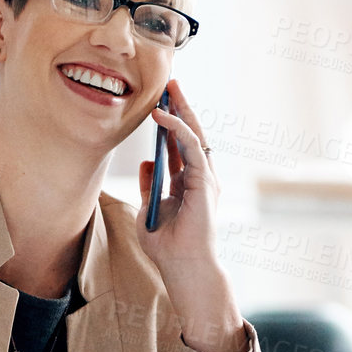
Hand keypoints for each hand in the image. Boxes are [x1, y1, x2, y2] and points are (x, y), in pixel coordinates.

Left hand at [138, 78, 247, 351]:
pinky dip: (177, 129)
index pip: (181, 145)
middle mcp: (200, 179)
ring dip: (182, 109)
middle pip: (190, 134)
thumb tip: (145, 163)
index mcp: (189, 184)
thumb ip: (149, 186)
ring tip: (170, 87)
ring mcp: (205, 180)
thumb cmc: (169, 248)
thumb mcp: (149, 211)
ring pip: (194, 135)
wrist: (184, 269)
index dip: (172, 121)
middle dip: (181, 106)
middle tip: (171, 82)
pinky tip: (161, 116)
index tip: (161, 100)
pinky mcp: (204, 183)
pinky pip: (190, 148)